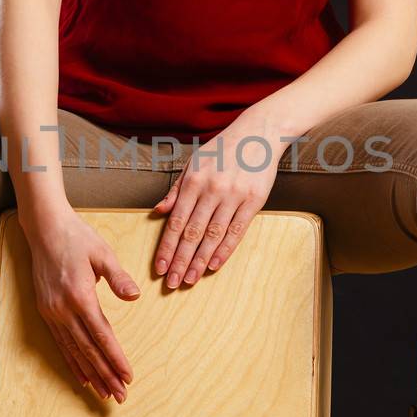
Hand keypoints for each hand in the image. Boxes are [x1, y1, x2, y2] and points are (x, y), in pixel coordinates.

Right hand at [25, 208, 138, 400]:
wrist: (45, 228)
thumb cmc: (77, 237)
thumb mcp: (103, 253)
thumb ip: (118, 278)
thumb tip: (134, 297)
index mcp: (80, 295)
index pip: (102, 335)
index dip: (115, 358)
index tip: (127, 376)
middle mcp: (63, 309)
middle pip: (87, 350)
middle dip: (105, 375)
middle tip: (120, 396)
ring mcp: (51, 311)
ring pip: (73, 351)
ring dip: (89, 374)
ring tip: (104, 393)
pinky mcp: (45, 310)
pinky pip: (60, 343)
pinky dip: (71, 362)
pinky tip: (81, 377)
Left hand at [151, 120, 281, 287]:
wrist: (258, 134)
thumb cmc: (222, 149)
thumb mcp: (193, 163)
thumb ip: (176, 189)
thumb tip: (158, 211)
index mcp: (194, 181)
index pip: (176, 221)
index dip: (167, 247)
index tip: (159, 268)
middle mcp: (212, 190)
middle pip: (192, 233)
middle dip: (180, 261)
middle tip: (172, 283)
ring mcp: (234, 196)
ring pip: (213, 235)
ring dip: (200, 261)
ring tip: (190, 279)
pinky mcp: (253, 201)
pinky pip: (237, 230)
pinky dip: (225, 250)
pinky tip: (214, 265)